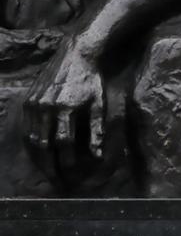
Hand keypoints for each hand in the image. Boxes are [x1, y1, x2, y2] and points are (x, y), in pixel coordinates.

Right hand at [23, 38, 105, 181]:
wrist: (76, 55)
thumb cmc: (92, 80)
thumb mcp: (99, 104)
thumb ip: (97, 131)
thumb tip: (97, 156)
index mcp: (66, 108)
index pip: (64, 142)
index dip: (67, 161)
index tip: (72, 174)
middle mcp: (46, 107)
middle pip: (43, 144)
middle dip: (49, 165)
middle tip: (56, 180)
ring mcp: (34, 104)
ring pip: (31, 138)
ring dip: (38, 158)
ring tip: (47, 171)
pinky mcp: (29, 101)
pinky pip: (26, 128)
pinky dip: (31, 144)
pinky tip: (38, 154)